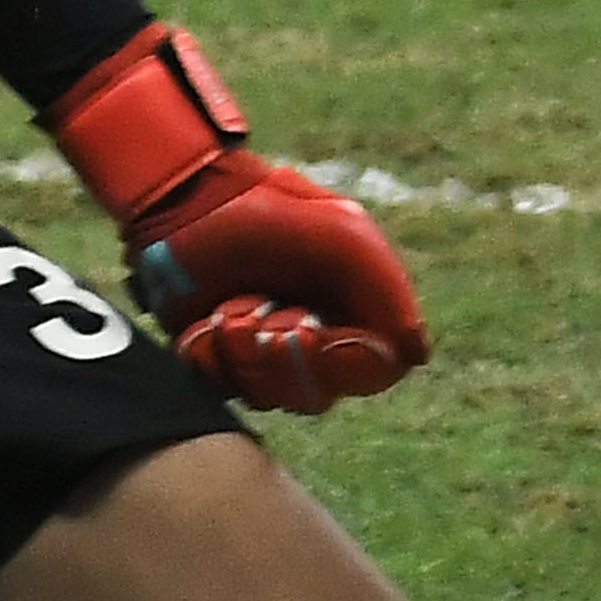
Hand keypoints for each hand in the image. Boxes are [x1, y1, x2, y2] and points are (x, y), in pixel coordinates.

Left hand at [42, 22, 431, 414]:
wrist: (185, 202)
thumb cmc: (267, 211)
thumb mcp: (342, 234)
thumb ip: (386, 289)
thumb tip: (416, 353)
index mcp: (356, 307)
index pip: (376, 370)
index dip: (348, 363)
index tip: (315, 331)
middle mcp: (316, 337)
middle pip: (319, 394)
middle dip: (285, 357)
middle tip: (263, 313)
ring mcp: (264, 354)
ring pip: (269, 398)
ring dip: (243, 351)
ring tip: (228, 307)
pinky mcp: (219, 361)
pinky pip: (221, 389)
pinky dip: (209, 356)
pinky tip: (204, 319)